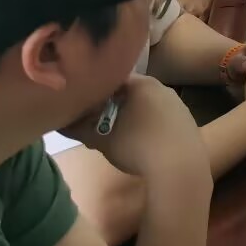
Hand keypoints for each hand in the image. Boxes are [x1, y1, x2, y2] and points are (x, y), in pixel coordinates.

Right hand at [76, 75, 208, 195]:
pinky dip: (147, 128)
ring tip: (115, 139)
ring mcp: (178, 104)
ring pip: (145, 107)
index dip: (94, 92)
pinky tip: (141, 145)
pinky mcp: (187, 122)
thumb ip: (77, 127)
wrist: (179, 166)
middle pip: (129, 93)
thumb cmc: (136, 145)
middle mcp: (162, 87)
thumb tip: (58, 121)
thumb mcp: (100, 138)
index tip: (82, 108)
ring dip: (129, 119)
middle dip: (110, 108)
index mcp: (142, 83)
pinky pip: (160, 119)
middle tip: (95, 127)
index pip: (111, 79)